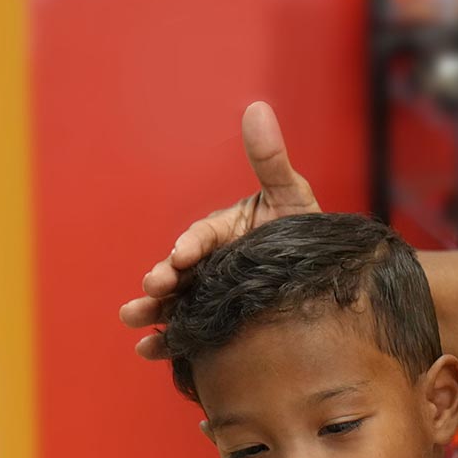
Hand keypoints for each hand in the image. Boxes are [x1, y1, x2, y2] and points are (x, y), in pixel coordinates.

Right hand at [120, 101, 319, 358]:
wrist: (325, 283)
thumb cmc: (304, 235)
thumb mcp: (291, 196)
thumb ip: (271, 161)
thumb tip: (256, 107)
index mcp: (224, 233)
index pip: (203, 237)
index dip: (192, 245)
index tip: (183, 254)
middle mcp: (210, 264)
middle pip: (180, 271)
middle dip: (163, 279)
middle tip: (152, 287)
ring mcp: (209, 295)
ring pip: (175, 301)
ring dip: (152, 310)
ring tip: (132, 319)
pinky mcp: (213, 323)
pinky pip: (187, 332)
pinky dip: (166, 342)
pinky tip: (149, 350)